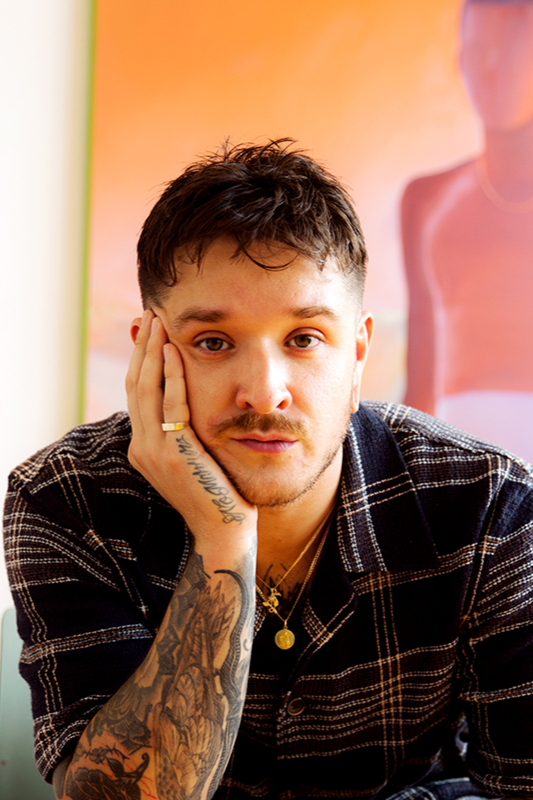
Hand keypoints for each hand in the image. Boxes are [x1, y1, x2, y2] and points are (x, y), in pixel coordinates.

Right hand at [126, 310, 256, 551]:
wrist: (224, 531)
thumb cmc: (218, 493)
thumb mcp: (194, 457)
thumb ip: (184, 430)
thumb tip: (185, 402)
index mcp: (142, 448)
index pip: (136, 394)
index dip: (140, 359)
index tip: (148, 330)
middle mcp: (140, 448)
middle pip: (135, 385)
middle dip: (142, 347)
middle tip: (149, 314)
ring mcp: (154, 452)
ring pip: (145, 390)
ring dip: (152, 352)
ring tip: (159, 321)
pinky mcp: (175, 454)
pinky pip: (171, 406)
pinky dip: (171, 375)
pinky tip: (174, 351)